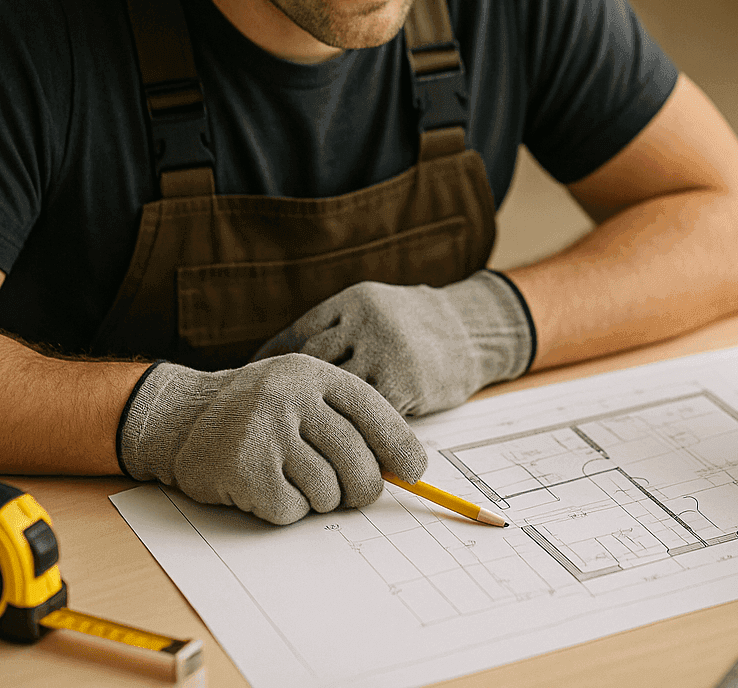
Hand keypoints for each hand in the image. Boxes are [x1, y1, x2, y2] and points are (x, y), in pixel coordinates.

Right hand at [116, 354, 426, 524]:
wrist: (182, 417)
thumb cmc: (261, 412)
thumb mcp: (305, 396)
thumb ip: (351, 422)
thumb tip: (406, 467)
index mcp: (315, 375)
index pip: (374, 411)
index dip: (399, 446)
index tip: (415, 472)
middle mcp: (290, 397)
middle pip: (357, 460)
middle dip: (363, 488)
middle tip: (355, 494)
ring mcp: (264, 431)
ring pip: (327, 490)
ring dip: (320, 499)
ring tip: (298, 482)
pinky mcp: (242, 469)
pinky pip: (291, 509)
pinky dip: (288, 509)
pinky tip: (269, 488)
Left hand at [258, 271, 534, 416]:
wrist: (475, 330)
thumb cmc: (419, 325)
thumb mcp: (376, 308)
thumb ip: (339, 328)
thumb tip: (284, 361)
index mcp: (354, 301)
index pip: (300, 334)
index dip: (276, 362)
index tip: (262, 382)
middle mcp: (366, 323)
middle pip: (312, 363)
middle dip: (296, 392)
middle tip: (277, 414)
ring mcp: (384, 353)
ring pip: (336, 392)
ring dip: (323, 413)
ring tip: (304, 431)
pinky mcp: (402, 384)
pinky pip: (364, 411)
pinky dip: (352, 426)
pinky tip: (342, 436)